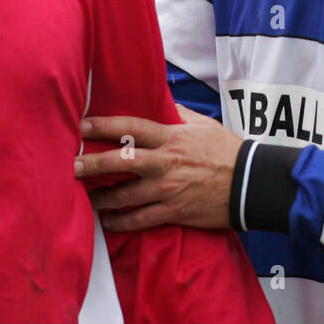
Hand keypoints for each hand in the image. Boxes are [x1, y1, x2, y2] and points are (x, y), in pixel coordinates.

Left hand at [74, 104, 242, 230]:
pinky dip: (121, 222)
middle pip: (120, 161)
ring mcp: (168, 189)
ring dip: (102, 198)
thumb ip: (179, 115)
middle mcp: (165, 162)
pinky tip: (108, 221)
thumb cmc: (227, 151)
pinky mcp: (174, 211)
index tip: (82, 125)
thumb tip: (161, 101)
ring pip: (125, 195)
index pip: (131, 127)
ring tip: (86, 198)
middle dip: (93, 164)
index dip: (104, 125)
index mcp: (171, 138)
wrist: (251, 183)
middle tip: (72, 166)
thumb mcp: (204, 125)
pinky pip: (140, 219)